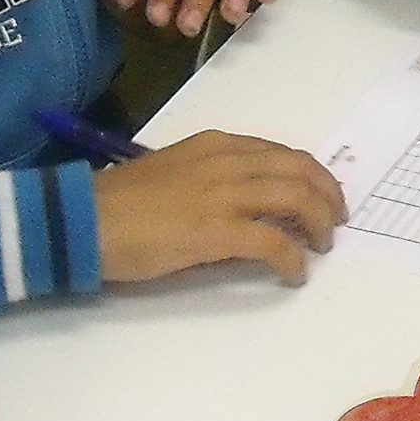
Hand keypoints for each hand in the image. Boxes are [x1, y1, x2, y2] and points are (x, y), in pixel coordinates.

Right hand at [95, 132, 345, 284]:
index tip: (322, 193)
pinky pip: (275, 243)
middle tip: (335, 220)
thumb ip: (211, 178)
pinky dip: (293, 259)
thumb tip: (245, 205)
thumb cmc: (120, 202)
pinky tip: (294, 275)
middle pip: (299, 170)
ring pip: (296, 199)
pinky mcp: (218, 230)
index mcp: (217, 145)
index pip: (280, 153)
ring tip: (322, 246)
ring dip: (318, 224)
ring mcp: (224, 194)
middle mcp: (228, 162)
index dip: (309, 174)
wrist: (84, 218)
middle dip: (327, 194)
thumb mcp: (174, 172)